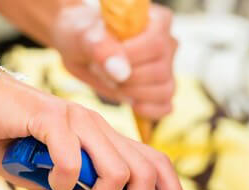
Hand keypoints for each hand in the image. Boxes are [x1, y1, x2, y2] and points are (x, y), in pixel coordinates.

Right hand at [0, 71, 187, 189]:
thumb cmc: (9, 138)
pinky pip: (73, 159)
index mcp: (104, 142)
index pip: (157, 165)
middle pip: (148, 172)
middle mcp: (100, 128)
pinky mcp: (52, 118)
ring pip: (119, 171)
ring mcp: (79, 121)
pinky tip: (51, 183)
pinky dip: (65, 181)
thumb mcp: (43, 185)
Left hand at [51, 4, 176, 119]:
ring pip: (164, 91)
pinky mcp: (160, 90)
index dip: (130, 58)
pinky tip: (129, 102)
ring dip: (133, 94)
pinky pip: (165, 106)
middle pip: (160, 71)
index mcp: (158, 21)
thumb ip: (102, 48)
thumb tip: (120, 71)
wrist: (81, 48)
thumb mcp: (86, 36)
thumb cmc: (85, 35)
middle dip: (126, 79)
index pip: (156, 44)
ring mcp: (167, 68)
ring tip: (112, 82)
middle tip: (101, 70)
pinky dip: (148, 109)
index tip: (104, 59)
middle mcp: (168, 43)